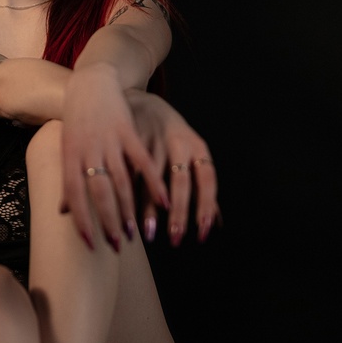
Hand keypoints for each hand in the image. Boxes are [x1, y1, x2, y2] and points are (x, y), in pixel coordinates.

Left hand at [60, 65, 168, 249]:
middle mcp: (88, 151)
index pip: (74, 196)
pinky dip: (153, 182)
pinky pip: (142, 161)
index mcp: (70, 158)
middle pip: (99, 192)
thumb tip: (63, 212)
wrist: (90, 83)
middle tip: (119, 245)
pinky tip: (164, 201)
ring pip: (121, 180)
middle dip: (109, 222)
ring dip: (130, 209)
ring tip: (138, 232)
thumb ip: (67, 181)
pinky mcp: (127, 131)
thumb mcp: (67, 150)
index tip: (92, 245)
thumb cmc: (76, 121)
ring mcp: (108, 140)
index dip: (83, 221)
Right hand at [125, 89, 220, 244]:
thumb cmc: (171, 137)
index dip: (206, 207)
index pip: (207, 180)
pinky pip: (130, 173)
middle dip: (178, 214)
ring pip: (153, 180)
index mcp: (197, 146)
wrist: (141, 102)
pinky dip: (128, 195)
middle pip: (181, 182)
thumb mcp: (192, 154)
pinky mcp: (130, 141)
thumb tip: (216, 223)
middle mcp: (178, 141)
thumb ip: (202, 187)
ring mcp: (153, 140)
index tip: (202, 233)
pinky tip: (125, 214)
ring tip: (147, 235)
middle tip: (175, 240)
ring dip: (149, 210)